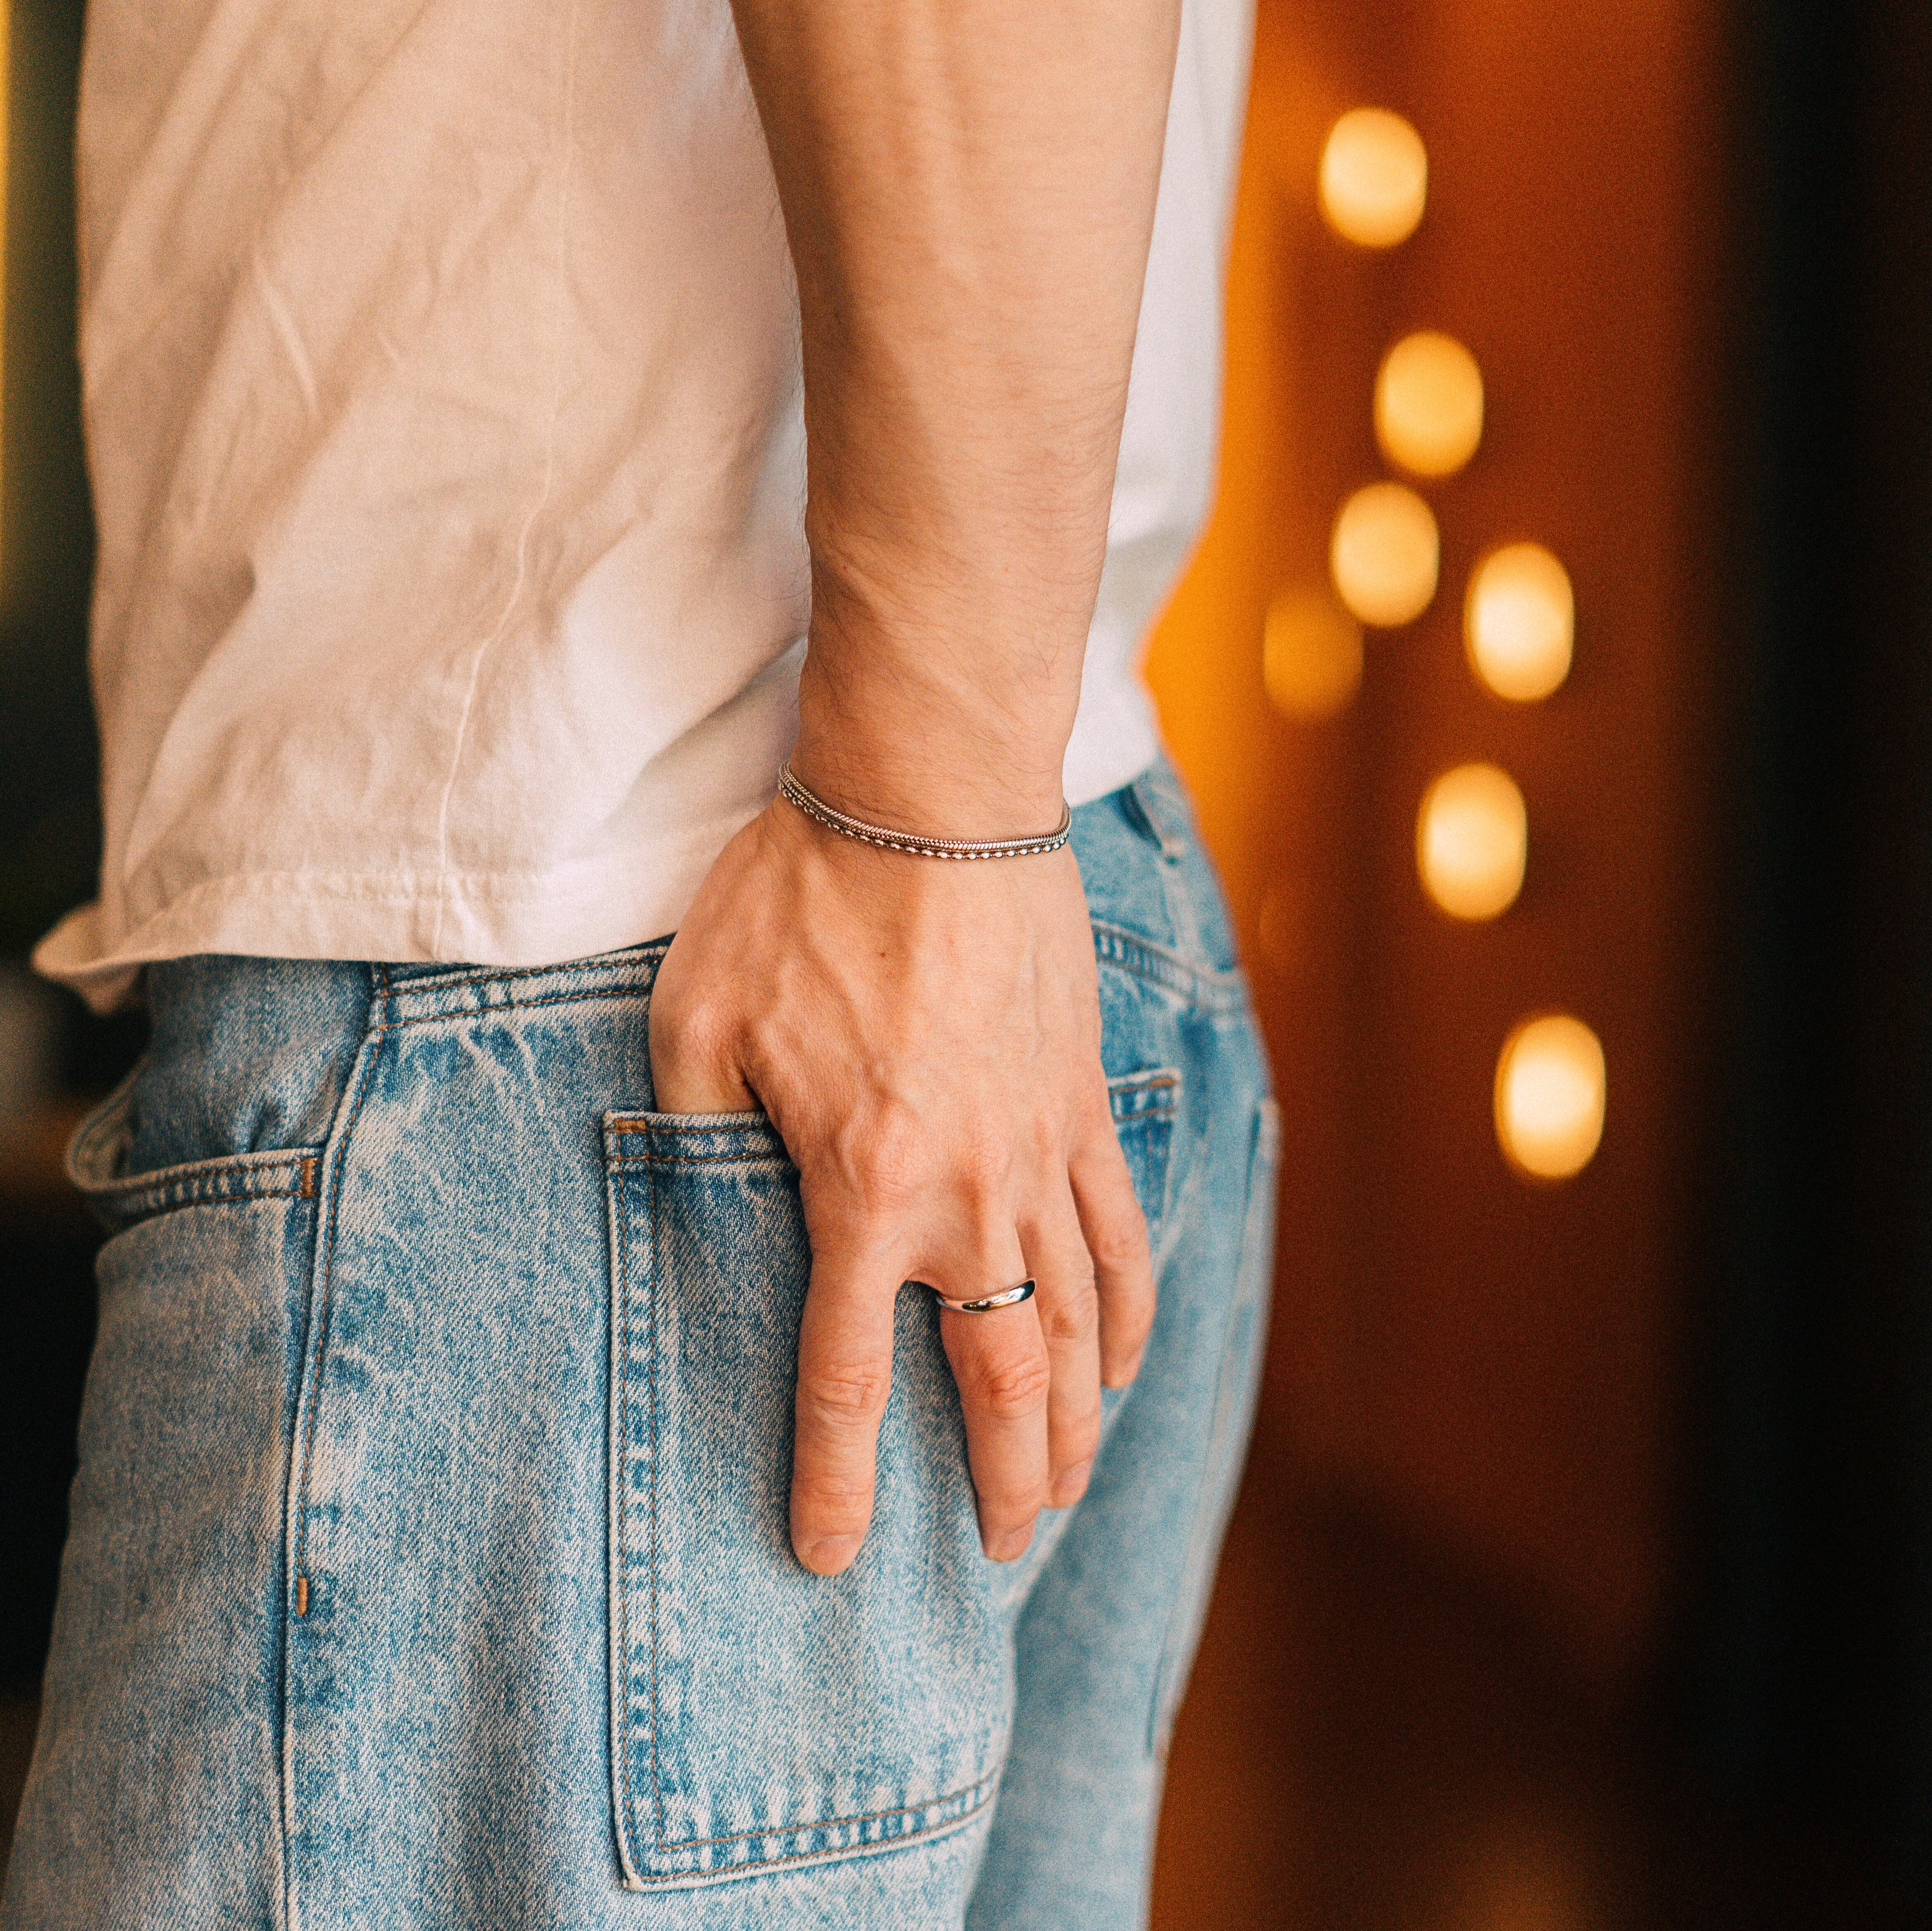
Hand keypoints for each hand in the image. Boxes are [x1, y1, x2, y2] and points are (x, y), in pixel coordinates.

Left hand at [648, 793, 1155, 1574]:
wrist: (929, 797)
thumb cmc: (799, 898)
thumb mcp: (695, 1014)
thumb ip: (689, 1130)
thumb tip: (689, 1203)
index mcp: (862, 1190)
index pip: (848, 1380)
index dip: (839, 1483)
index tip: (832, 1557)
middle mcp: (969, 1195)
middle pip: (1003, 1376)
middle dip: (1006, 1480)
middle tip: (1000, 1551)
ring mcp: (1043, 1152)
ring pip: (1081, 1322)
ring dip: (1081, 1420)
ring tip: (1069, 1487)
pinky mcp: (1084, 1102)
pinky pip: (1124, 1232)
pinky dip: (1131, 1309)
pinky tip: (1124, 1355)